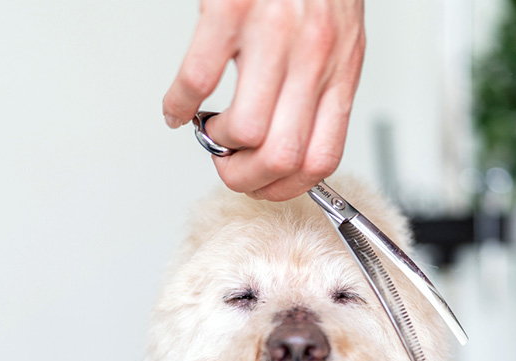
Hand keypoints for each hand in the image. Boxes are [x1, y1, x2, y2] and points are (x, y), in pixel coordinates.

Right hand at [162, 0, 365, 200]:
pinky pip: (198, 79)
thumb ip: (319, 90)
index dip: (285, 189)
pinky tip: (175, 107)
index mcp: (339, 70)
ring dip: (218, 144)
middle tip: (228, 165)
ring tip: (211, 129)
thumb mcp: (337, 40)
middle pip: (282, 158)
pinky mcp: (232, 10)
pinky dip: (178, 104)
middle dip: (246, 179)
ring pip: (245, 132)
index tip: (262, 185)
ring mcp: (274, 34)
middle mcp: (313, 57)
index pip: (320, 161)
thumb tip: (288, 144)